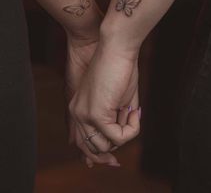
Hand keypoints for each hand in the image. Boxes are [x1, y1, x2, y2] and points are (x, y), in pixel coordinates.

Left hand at [69, 40, 140, 154]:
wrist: (117, 49)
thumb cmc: (119, 70)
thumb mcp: (116, 101)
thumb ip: (115, 121)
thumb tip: (119, 139)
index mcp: (78, 109)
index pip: (82, 141)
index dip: (98, 154)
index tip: (113, 161)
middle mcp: (76, 113)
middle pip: (93, 149)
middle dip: (113, 149)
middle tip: (130, 133)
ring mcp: (84, 114)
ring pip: (106, 146)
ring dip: (125, 133)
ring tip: (132, 111)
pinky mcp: (95, 114)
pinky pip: (118, 136)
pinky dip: (132, 128)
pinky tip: (133, 109)